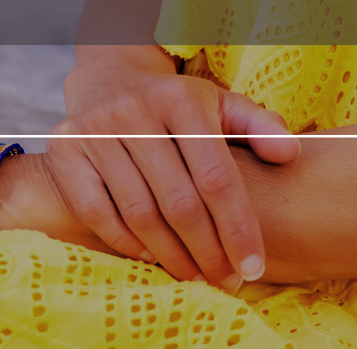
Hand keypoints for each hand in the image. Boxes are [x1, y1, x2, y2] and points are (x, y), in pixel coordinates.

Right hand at [54, 46, 299, 288]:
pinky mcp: (66, 150)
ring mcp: (96, 129)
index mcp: (181, 97)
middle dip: (208, 251)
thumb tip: (290, 154)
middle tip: (227, 280)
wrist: (110, 76)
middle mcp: (136, 110)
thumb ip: (259, 126)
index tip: (254, 266)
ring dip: (171, 255)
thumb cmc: (177, 102)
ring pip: (140, 212)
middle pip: (179, 201)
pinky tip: (153, 256)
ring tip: (196, 275)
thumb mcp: (220, 103)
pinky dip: (128, 243)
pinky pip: (98, 213)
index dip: (237, 226)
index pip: (216, 176)